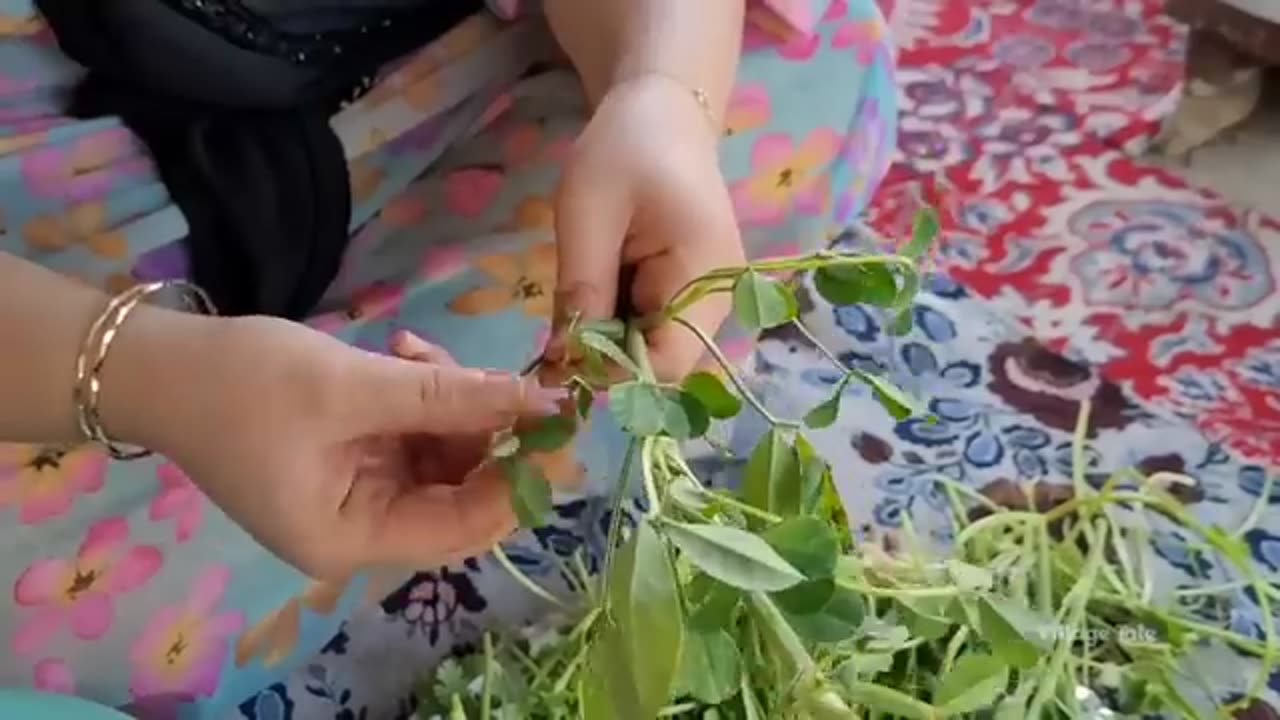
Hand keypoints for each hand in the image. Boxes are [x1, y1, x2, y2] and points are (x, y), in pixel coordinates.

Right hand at [131, 317, 562, 578]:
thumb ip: (450, 398)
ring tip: (418, 347)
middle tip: (506, 371)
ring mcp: (356, 494)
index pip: (466, 527)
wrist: (156, 362)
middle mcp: (361, 531)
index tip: (559, 419)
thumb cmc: (243, 384)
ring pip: (441, 455)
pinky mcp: (351, 459)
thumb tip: (544, 401)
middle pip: (459, 491)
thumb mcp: (353, 387)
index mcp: (353, 541)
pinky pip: (411, 434)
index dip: (520, 477)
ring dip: (449, 400)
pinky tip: (406, 348)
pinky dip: (420, 395)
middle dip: (485, 428)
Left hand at [551, 75, 744, 379]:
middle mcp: (718, 298)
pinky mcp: (689, 294)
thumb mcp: (588, 213)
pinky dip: (615, 327)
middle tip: (551, 344)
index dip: (615, 375)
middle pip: (662, 364)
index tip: (561, 363)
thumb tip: (568, 365)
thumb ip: (582, 290)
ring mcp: (706, 299)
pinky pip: (651, 329)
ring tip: (569, 314)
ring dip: (607, 344)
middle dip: (606, 361)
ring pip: (652, 351)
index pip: (668, 363)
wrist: (661, 110)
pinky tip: (589, 304)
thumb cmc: (624, 149)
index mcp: (706, 274)